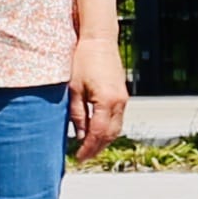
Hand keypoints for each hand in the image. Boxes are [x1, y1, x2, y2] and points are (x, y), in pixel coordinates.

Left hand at [64, 31, 129, 164]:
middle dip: (97, 148)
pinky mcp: (123, 95)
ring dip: (104, 141)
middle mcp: (119, 102)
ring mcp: (123, 99)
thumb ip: (77, 114)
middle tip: (83, 157)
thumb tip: (79, 135)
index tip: (79, 158)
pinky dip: (109, 129)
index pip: (97, 133)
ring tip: (89, 149)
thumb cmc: (83, 60)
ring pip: (116, 128)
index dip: (88, 148)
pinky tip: (97, 132)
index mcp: (106, 101)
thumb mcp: (74, 89)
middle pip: (110, 134)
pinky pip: (118, 119)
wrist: (99, 40)